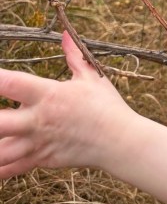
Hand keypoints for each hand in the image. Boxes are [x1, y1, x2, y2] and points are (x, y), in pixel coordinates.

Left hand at [0, 33, 135, 176]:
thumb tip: (63, 35)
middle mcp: (38, 120)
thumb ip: (73, 56)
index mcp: (48, 95)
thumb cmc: (107, 107)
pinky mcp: (40, 159)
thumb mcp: (91, 77)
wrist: (120, 142)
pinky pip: (10, 168)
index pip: (11, 83)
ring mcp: (37, 142)